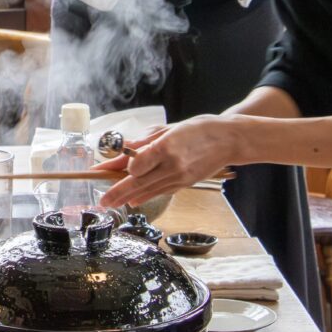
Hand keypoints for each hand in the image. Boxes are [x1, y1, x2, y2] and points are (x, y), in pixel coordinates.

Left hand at [94, 115, 235, 207]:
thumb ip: (144, 142)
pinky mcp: (185, 184)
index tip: (108, 168)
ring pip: (148, 190)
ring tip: (111, 203)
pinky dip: (145, 196)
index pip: (137, 163)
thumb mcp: (168, 129)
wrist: (229, 140)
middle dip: (117, 193)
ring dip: (127, 198)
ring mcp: (180, 178)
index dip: (121, 167)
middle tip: (102, 201)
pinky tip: (134, 201)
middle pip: (138, 182)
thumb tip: (124, 152)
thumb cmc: (199, 128)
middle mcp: (173, 166)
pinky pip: (160, 192)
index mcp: (167, 147)